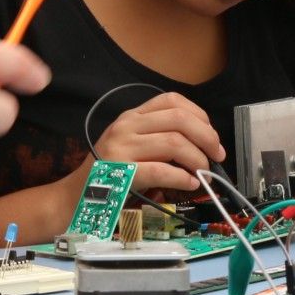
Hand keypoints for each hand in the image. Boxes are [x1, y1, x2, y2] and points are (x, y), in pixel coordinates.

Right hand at [88, 92, 226, 193]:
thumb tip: (204, 144)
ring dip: (197, 159)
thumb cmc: (112, 170)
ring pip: (174, 142)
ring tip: (203, 173)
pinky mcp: (121, 172)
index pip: (172, 100)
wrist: (77, 194)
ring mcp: (122, 147)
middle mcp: (127, 125)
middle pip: (179, 119)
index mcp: (133, 115)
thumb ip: (160, 137)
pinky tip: (190, 184)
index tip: (212, 135)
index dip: (199, 115)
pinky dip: (182, 178)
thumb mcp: (132, 143)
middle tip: (216, 155)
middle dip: (207, 137)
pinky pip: (161, 170)